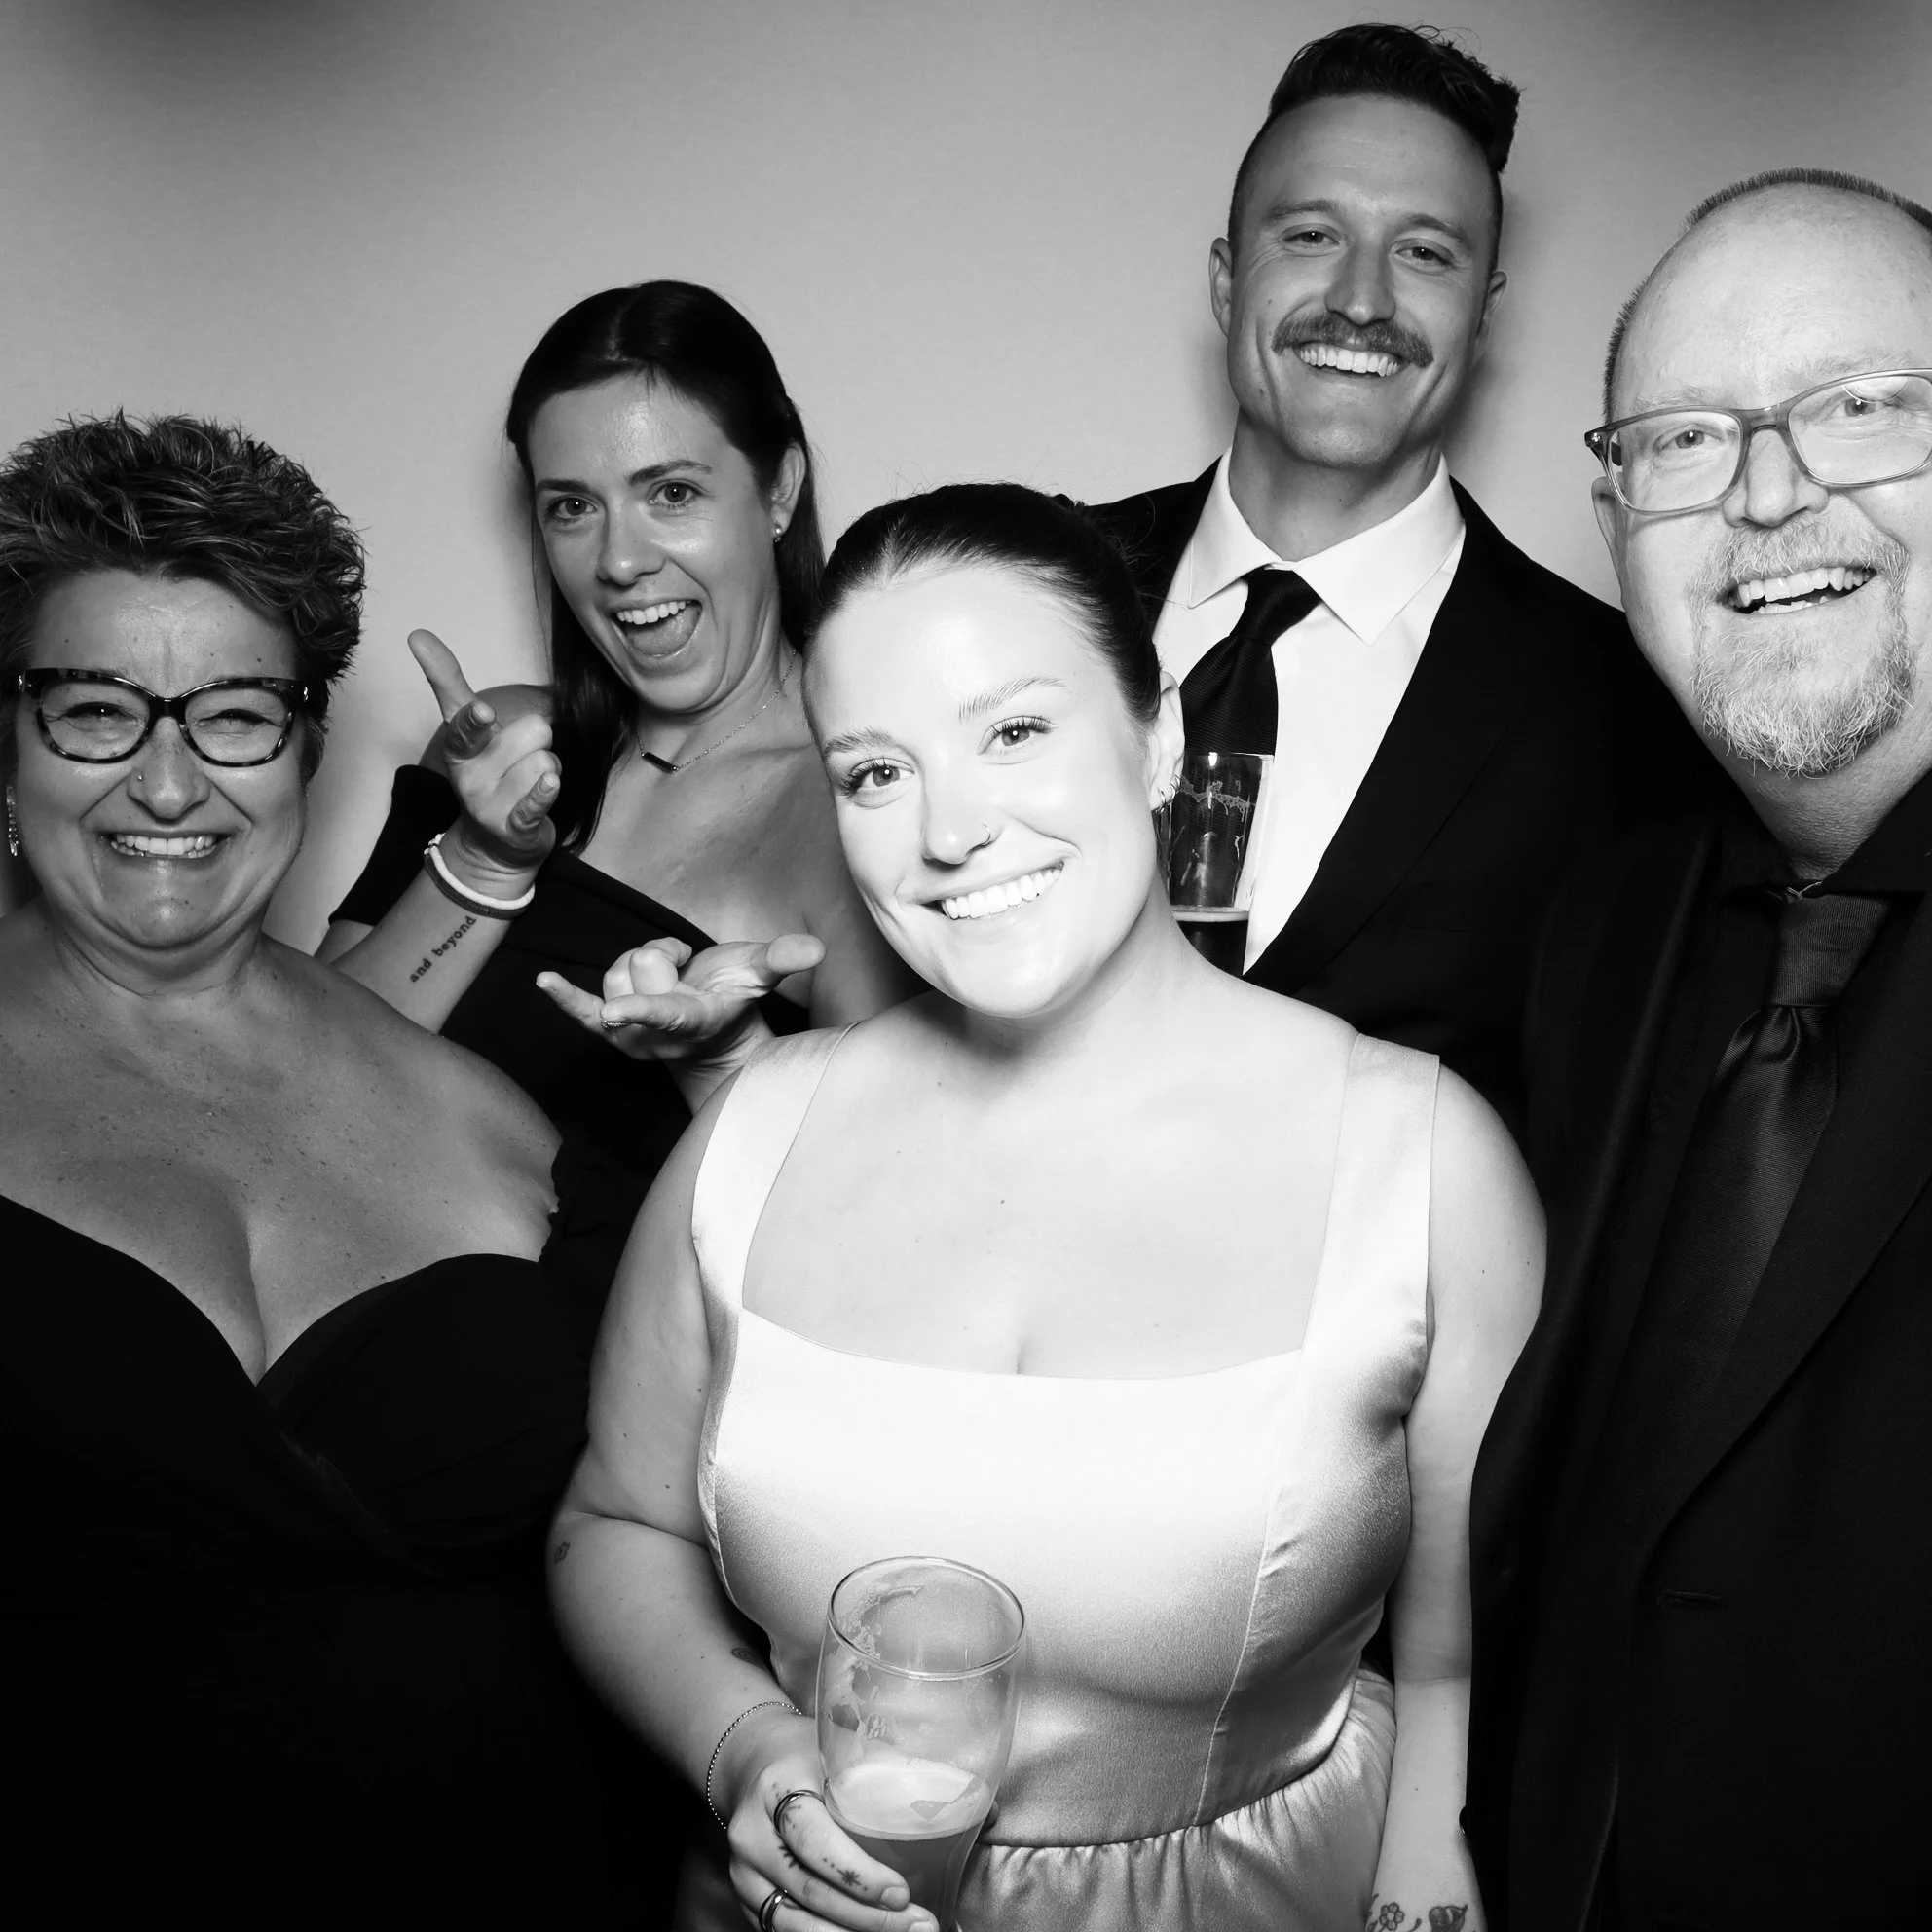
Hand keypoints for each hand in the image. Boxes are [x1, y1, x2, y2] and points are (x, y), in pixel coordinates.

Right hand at [409, 628, 558, 881]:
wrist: (495, 840)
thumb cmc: (490, 772)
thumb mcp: (468, 727)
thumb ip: (449, 682)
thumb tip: (418, 633)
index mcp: (459, 749)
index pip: (465, 729)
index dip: (477, 721)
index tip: (483, 712)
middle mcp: (471, 777)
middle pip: (534, 732)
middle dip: (540, 743)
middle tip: (522, 761)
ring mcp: (491, 805)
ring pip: (547, 762)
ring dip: (550, 770)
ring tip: (530, 785)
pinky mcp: (514, 827)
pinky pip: (538, 799)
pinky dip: (547, 791)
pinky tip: (549, 785)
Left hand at [537, 933, 825, 1066]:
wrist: (711, 1033)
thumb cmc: (734, 996)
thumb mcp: (760, 973)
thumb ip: (783, 958)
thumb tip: (816, 948)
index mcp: (691, 1021)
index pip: (663, 1013)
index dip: (641, 1009)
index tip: (617, 1015)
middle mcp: (653, 1034)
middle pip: (637, 966)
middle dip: (661, 955)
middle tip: (687, 974)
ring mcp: (627, 1033)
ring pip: (614, 970)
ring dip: (639, 966)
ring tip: (666, 981)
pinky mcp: (609, 1026)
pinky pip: (581, 1011)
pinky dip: (563, 998)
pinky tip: (544, 982)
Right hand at [723, 1718, 935, 1931]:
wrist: (750, 1762)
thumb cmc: (806, 1754)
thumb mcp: (837, 1748)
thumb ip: (890, 1771)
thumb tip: (976, 1804)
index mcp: (776, 1788)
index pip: (813, 1838)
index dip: (857, 1873)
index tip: (901, 1893)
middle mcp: (752, 1836)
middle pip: (810, 1890)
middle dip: (868, 1918)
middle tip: (919, 1925)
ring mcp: (745, 1874)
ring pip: (795, 1923)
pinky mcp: (748, 1899)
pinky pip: (786, 1930)